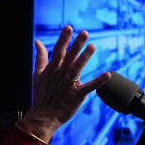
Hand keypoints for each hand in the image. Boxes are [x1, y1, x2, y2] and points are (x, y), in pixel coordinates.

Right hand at [21, 25, 110, 142]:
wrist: (43, 116)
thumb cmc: (42, 95)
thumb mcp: (38, 74)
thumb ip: (40, 57)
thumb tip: (37, 41)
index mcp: (52, 69)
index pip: (58, 50)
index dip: (64, 39)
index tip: (69, 28)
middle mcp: (60, 75)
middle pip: (69, 56)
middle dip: (76, 45)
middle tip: (84, 33)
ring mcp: (68, 85)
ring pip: (77, 68)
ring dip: (85, 57)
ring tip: (92, 46)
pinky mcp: (76, 95)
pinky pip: (89, 87)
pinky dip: (98, 81)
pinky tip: (107, 75)